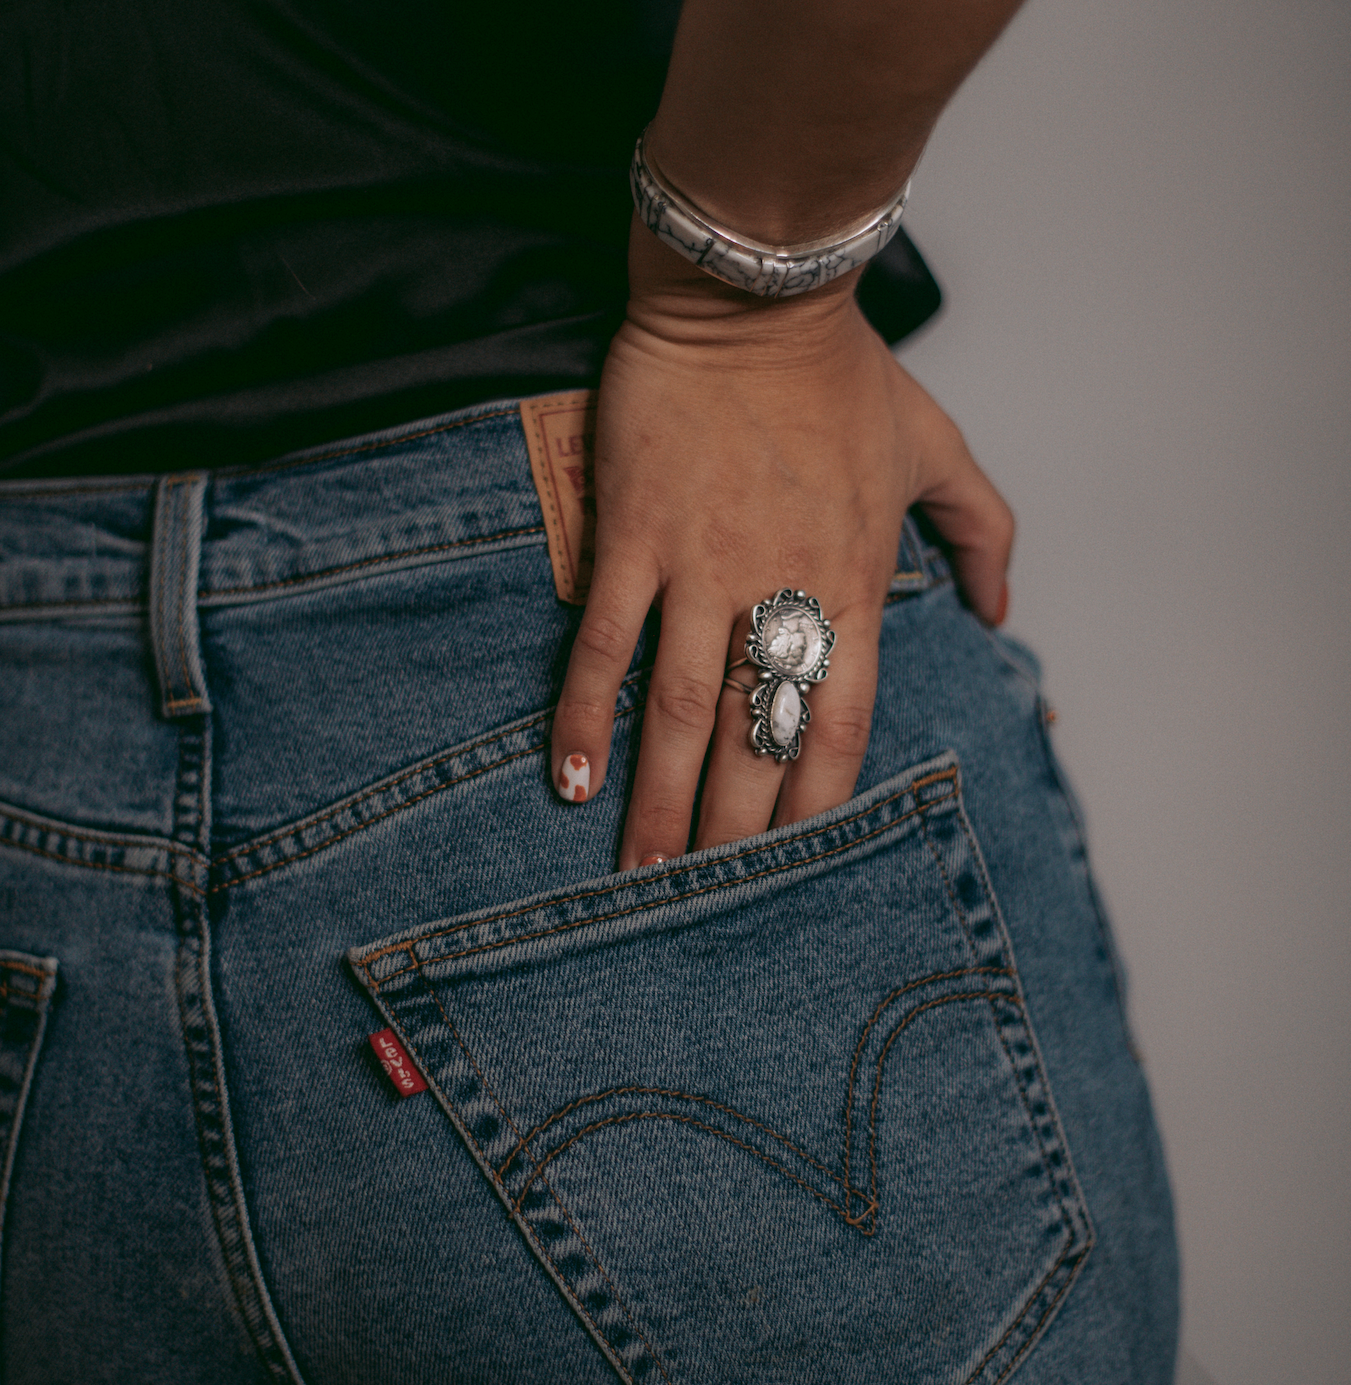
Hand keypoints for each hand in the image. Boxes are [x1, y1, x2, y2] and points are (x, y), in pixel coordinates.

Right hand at [550, 221, 1013, 868]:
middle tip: (704, 904)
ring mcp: (704, 567)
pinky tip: (569, 778)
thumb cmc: (840, 372)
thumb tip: (1003, 611)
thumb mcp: (935, 445)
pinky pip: (605, 642)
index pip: (841, 728)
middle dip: (734, 834)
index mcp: (856, 587)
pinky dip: (584, 713)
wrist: (755, 292)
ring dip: (659, 802)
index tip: (794, 869)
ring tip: (638, 875)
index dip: (815, 809)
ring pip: (683, 712)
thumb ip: (984, 531)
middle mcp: (783, 592)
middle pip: (759, 741)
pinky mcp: (636, 537)